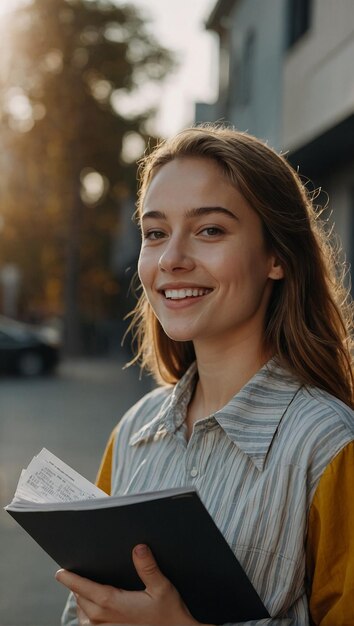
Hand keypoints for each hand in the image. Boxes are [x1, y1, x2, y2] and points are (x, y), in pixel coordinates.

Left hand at [55, 543, 201, 624]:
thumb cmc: (169, 615)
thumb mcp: (161, 588)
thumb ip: (148, 567)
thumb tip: (139, 548)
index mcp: (112, 603)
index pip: (82, 588)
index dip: (69, 579)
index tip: (60, 573)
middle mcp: (104, 619)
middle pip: (81, 599)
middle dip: (78, 587)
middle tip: (78, 576)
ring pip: (83, 614)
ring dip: (82, 602)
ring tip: (85, 591)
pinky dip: (88, 616)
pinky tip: (94, 610)